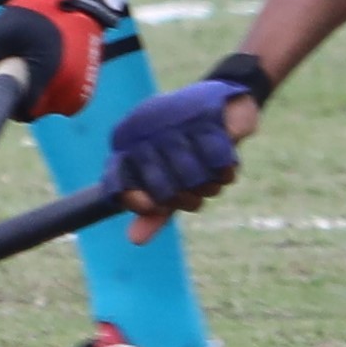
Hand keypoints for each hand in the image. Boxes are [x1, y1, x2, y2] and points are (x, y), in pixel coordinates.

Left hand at [0, 0, 116, 119]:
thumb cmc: (37, 12)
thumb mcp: (2, 28)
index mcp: (47, 72)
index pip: (25, 110)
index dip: (10, 104)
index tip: (3, 88)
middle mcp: (69, 85)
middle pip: (38, 109)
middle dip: (24, 95)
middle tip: (18, 66)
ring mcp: (82, 88)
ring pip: (51, 106)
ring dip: (40, 93)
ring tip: (36, 62)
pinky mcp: (88, 86)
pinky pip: (65, 99)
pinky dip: (54, 89)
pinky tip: (49, 66)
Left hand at [108, 58, 266, 221]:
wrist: (224, 106)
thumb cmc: (190, 148)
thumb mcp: (171, 179)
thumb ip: (155, 210)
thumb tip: (134, 240)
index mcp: (128, 145)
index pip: (119, 184)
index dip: (136, 202)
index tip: (152, 206)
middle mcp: (145, 133)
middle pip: (166, 193)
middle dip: (186, 198)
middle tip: (195, 186)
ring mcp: (175, 125)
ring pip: (195, 182)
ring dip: (210, 184)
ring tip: (210, 169)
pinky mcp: (209, 119)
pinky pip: (220, 166)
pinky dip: (226, 170)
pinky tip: (226, 160)